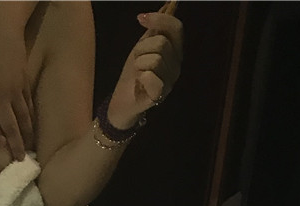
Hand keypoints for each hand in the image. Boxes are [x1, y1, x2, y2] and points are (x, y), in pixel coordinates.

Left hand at [0, 20, 33, 166]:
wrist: (0, 25)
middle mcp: (0, 99)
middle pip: (9, 129)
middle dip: (15, 146)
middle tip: (20, 161)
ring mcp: (15, 91)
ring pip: (23, 118)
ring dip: (27, 135)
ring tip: (30, 148)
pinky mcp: (24, 81)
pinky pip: (29, 104)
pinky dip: (31, 117)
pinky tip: (32, 125)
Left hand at [107, 10, 182, 129]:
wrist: (122, 101)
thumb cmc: (133, 74)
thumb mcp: (142, 46)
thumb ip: (154, 29)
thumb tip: (167, 5)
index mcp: (175, 51)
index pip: (176, 28)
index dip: (160, 19)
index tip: (140, 18)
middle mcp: (177, 65)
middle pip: (162, 43)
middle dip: (142, 48)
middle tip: (136, 60)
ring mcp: (170, 81)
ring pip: (155, 59)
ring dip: (139, 64)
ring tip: (138, 73)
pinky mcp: (160, 95)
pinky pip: (150, 76)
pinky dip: (140, 77)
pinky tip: (139, 84)